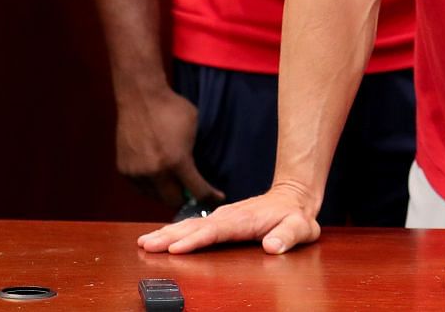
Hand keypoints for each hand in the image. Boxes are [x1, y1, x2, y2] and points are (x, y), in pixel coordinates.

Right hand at [115, 85, 221, 209]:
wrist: (140, 97)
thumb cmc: (172, 108)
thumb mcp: (194, 129)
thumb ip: (194, 154)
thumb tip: (196, 173)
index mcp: (177, 161)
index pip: (197, 191)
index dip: (210, 197)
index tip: (217, 198)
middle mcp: (156, 172)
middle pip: (173, 202)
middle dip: (186, 199)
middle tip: (192, 192)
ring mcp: (138, 173)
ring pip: (155, 197)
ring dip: (166, 193)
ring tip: (174, 185)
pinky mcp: (124, 170)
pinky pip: (141, 188)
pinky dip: (151, 187)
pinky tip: (158, 178)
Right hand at [137, 182, 319, 255]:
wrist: (293, 196)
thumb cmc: (295, 216)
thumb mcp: (301, 227)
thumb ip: (288, 236)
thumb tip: (272, 246)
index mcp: (244, 220)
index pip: (216, 231)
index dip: (195, 240)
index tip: (175, 249)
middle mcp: (228, 216)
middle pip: (194, 226)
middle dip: (169, 236)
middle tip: (146, 245)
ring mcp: (222, 216)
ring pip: (189, 224)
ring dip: (166, 233)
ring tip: (144, 242)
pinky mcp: (218, 220)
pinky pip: (192, 225)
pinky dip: (174, 231)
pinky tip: (159, 238)